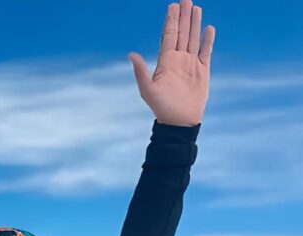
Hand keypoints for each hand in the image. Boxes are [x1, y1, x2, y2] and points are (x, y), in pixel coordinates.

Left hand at [129, 0, 215, 126]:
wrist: (179, 121)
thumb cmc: (161, 107)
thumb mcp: (148, 89)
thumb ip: (140, 71)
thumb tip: (131, 54)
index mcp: (165, 61)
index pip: (168, 36)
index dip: (170, 21)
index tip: (171, 6)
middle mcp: (178, 59)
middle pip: (182, 33)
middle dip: (183, 16)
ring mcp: (191, 64)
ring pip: (193, 38)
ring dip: (194, 23)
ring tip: (195, 7)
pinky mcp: (202, 70)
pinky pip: (205, 51)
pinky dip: (207, 40)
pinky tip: (208, 28)